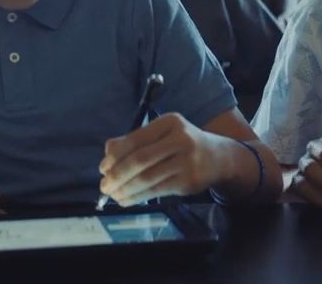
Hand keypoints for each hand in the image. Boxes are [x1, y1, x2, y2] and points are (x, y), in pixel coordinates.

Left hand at [100, 113, 226, 205]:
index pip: (135, 139)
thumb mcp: (162, 134)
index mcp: (169, 122)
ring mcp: (187, 161)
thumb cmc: (182, 144)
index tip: (102, 168)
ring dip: (125, 189)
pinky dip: (137, 197)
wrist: (218, 157)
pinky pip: (156, 191)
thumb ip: (135, 140)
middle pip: (140, 159)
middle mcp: (180, 139)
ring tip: (113, 195)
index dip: (115, 156)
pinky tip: (127, 200)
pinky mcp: (189, 181)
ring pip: (147, 178)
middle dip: (117, 175)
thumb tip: (107, 154)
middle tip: (104, 186)